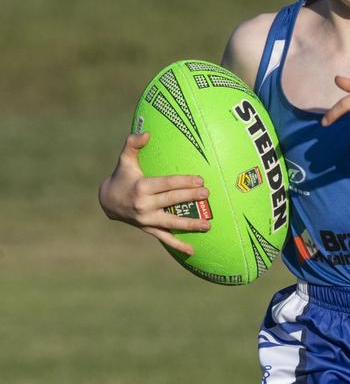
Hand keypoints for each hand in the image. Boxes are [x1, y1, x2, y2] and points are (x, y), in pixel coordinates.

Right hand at [98, 132, 209, 255]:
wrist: (108, 202)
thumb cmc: (122, 177)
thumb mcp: (125, 160)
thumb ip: (133, 144)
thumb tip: (146, 133)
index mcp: (141, 187)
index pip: (167, 184)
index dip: (183, 182)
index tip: (200, 179)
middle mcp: (144, 205)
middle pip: (172, 201)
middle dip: (191, 197)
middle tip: (207, 194)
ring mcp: (147, 219)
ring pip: (172, 223)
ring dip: (190, 224)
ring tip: (208, 225)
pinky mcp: (148, 229)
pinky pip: (165, 238)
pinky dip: (178, 245)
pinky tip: (192, 251)